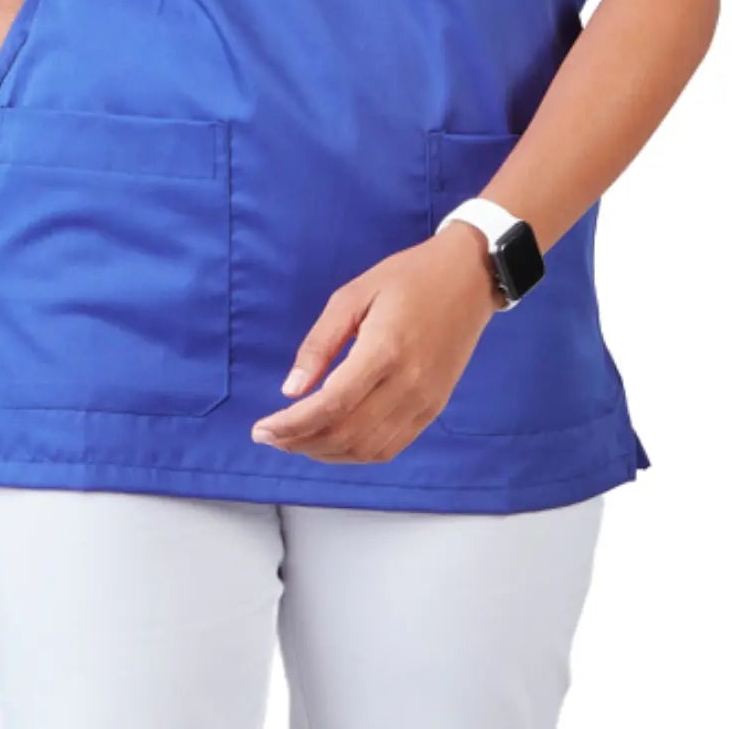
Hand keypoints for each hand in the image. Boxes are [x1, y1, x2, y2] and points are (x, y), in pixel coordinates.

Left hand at [250, 225, 502, 461]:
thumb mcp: (354, 294)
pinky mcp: (434, 409)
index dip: (292, 426)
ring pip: (367, 450)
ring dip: (325, 453)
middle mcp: (407, 385)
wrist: (469, 278)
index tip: (261, 429)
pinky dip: (355, 453)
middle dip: (300, 443)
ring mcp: (424, 402)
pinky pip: (390, 447)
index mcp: (384, 351)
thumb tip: (291, 389)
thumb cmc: (409, 277)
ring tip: (294, 441)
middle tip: (269, 436)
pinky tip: (332, 441)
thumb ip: (321, 342)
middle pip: (346, 434)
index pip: (331, 406)